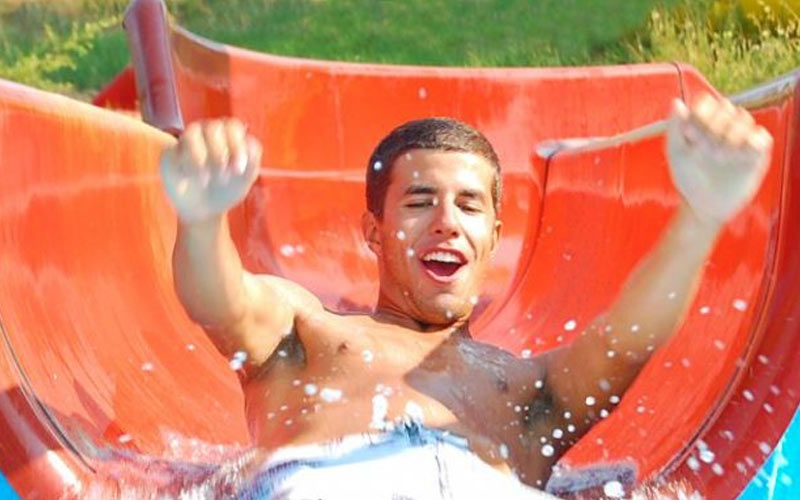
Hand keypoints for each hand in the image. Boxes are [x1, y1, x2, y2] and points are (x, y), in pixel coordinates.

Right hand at [160, 119, 261, 221]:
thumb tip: (249, 147)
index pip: (233, 127)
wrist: (204, 208)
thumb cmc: (227, 188)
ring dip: (200, 157)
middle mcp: (208, 132)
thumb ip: (252, 161)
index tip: (238, 170)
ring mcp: (188, 140)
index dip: (237, 146)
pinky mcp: (171, 152)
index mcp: (229, 135)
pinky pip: (175, 151)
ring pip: (192, 134)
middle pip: (213, 128)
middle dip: (219, 152)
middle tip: (223, 176)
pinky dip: (184, 166)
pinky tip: (188, 179)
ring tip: (205, 179)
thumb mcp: (245, 178)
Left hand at [666, 93, 772, 225]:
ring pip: (743, 118)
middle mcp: (724, 126)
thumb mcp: (677, 154)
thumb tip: (676, 103)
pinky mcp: (757, 152)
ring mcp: (742, 137)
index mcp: (703, 123)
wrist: (704, 205)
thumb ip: (674, 128)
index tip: (688, 133)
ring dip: (730, 135)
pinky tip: (736, 158)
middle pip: (725, 107)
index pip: (706, 103)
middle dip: (713, 126)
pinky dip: (749, 144)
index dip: (699, 114)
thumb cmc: (688, 179)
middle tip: (702, 149)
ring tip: (718, 156)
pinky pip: (761, 137)